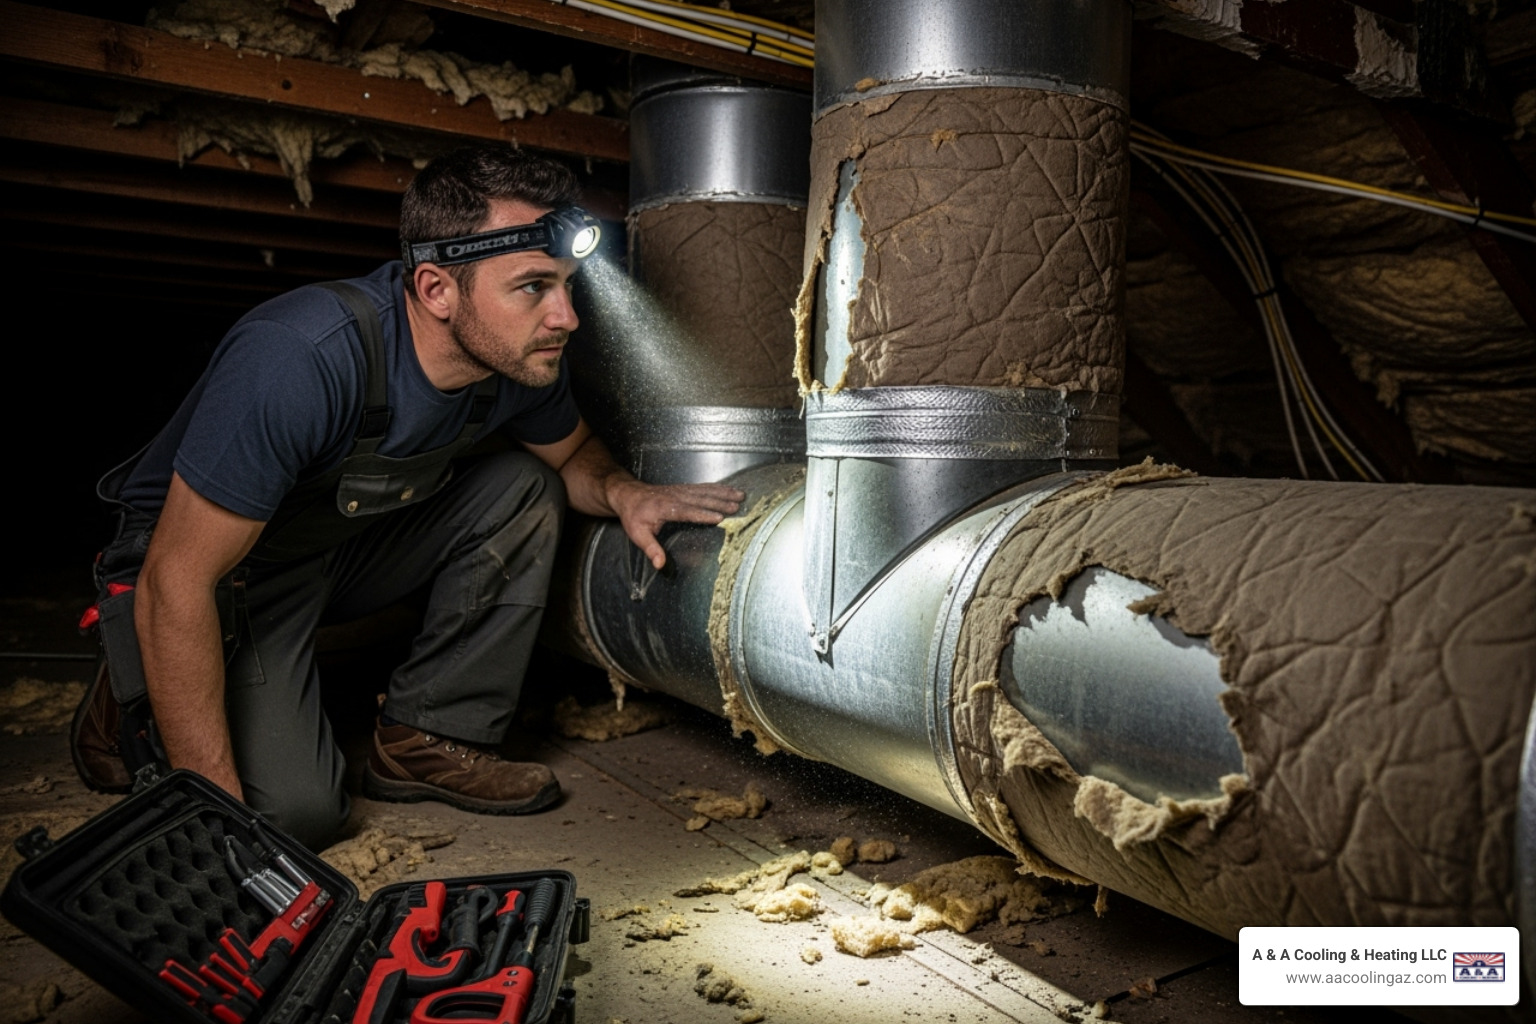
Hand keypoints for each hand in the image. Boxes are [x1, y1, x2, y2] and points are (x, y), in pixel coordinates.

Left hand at [609, 480, 744, 568]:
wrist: (627, 494)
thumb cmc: (633, 515)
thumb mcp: (637, 534)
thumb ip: (651, 549)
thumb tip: (660, 565)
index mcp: (664, 508)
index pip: (686, 511)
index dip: (702, 514)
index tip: (718, 517)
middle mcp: (675, 497)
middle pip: (700, 499)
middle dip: (720, 501)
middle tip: (736, 506)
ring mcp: (680, 491)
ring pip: (705, 491)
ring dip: (723, 493)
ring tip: (740, 495)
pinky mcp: (684, 489)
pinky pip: (703, 487)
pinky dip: (718, 488)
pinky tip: (730, 489)